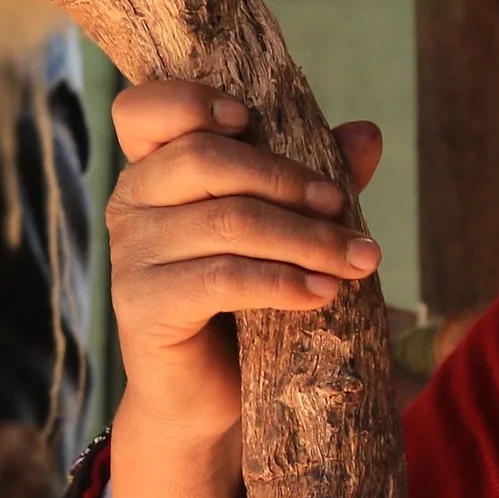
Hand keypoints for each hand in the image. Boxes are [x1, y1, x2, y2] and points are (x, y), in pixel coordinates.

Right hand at [103, 80, 381, 497]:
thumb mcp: (283, 233)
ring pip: (227, 222)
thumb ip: (315, 182)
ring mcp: (131, 255)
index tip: (248, 117)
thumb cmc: (245, 302)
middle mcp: (131, 202)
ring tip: (357, 260)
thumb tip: (368, 134)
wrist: (210, 396)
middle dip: (289, 181)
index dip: (189, 101)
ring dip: (306, 238)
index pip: (143, 109)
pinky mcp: (143, 306)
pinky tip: (323, 293)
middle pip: (206, 159)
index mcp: (155, 169)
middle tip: (346, 211)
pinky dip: (282, 281)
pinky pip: (222, 279)